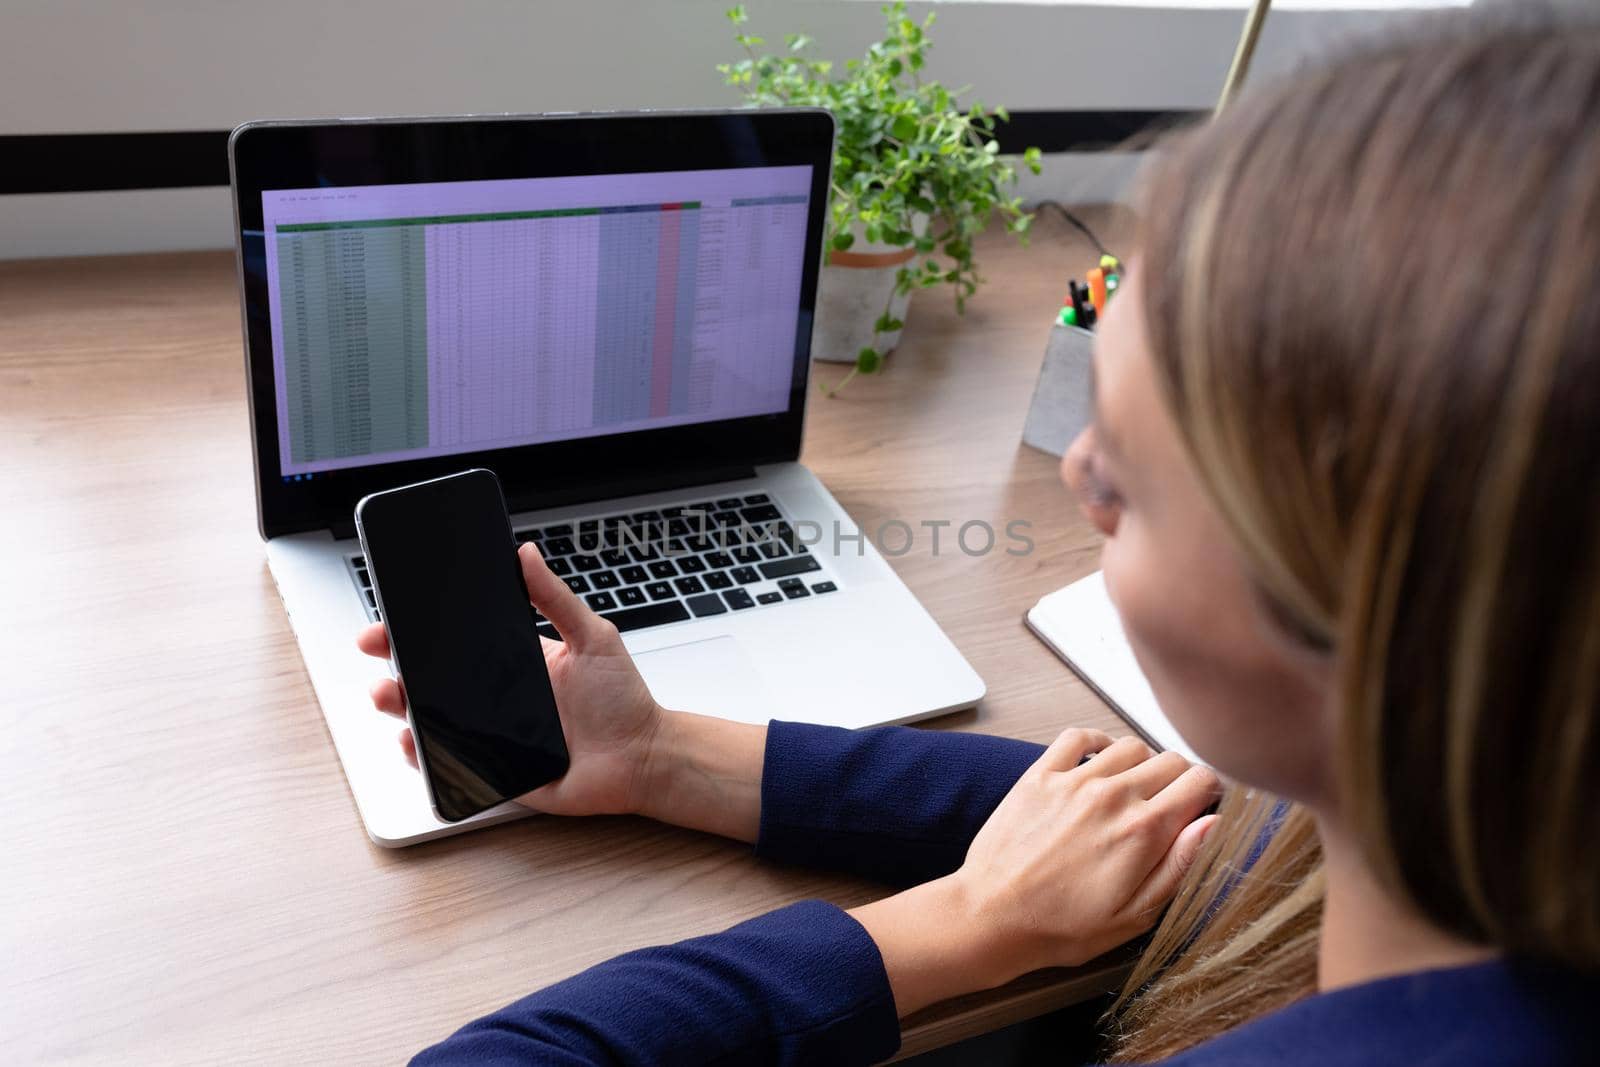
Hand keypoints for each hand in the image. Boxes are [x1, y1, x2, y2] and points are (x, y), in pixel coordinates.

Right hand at [357, 542, 666, 816]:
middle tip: (379, 650)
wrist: (644, 759)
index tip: (391, 617)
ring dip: (401, 708)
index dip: (420, 632)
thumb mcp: (593, 637)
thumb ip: (557, 598)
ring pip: (432, 723)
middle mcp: (498, 699)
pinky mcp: (497, 773)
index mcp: (516, 663)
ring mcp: (494, 737)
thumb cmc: (625, 701)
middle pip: (434, 682)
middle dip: (397, 666)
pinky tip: (413, 744)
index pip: (457, 644)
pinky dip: (425, 760)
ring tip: (389, 696)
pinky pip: (450, 768)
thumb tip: (527, 554)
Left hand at [952, 729, 1218, 975]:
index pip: (1200, 781)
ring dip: (1143, 762)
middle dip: (1181, 779)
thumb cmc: (1061, 926)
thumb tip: (1213, 824)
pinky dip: (1097, 742)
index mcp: (1143, 831)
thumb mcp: (1136, 915)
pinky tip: (1101, 762)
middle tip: (1171, 804)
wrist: (992, 917)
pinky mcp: (1040, 775)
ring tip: (1136, 790)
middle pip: (1170, 760)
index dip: (1211, 792)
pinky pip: (1079, 736)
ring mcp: (1074, 781)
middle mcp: (1112, 796)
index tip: (1204, 806)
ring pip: (1131, 745)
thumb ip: (1180, 865)